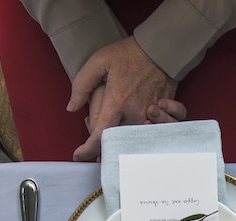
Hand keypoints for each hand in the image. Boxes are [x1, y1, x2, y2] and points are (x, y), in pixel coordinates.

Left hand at [69, 36, 177, 160]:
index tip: (78, 155)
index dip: (87, 150)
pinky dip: (149, 133)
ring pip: (135, 141)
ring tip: (116, 127)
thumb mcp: (99, 62)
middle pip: (117, 141)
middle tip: (96, 131)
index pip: (100, 135)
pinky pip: (157, 133)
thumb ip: (82, 85)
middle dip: (105, 142)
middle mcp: (135, 114)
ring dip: (124, 140)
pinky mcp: (163, 115)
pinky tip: (141, 124)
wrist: (161, 50)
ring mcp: (151, 116)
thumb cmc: (129, 54)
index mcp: (117, 102)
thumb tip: (71, 108)